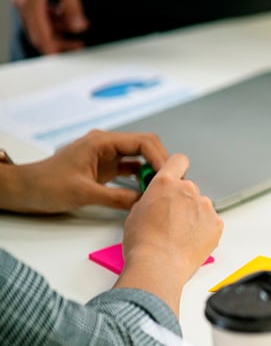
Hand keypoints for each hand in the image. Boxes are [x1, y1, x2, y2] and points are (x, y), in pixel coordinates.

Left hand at [0, 130, 167, 213]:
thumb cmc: (46, 185)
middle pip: (146, 147)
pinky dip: (142, 180)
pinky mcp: (106, 169)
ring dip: (153, 172)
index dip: (160, 158)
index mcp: (101, 142)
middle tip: (170, 184)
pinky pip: (132, 171)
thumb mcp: (84, 193)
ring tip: (161, 189)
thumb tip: (144, 203)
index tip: (168, 177)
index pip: (143, 143)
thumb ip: (117, 198)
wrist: (26, 190)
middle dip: (161, 163)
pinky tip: (147, 192)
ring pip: (141, 159)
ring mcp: (107, 157)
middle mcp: (107, 146)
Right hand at [11, 0, 88, 54]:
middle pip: (39, 34)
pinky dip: (54, 15)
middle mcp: (23, 3)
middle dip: (59, 41)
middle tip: (78, 44)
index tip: (72, 54)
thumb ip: (72, 6)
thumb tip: (78, 27)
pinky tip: (68, 11)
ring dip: (59, 27)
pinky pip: (41, 11)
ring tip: (78, 24)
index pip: (41, 38)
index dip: (57, 50)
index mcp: (29, 3)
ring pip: (41, 23)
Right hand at [118, 154, 222, 311]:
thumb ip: (152, 199)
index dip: (177, 168)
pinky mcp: (217, 223)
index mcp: (166, 183)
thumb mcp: (136, 212)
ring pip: (201, 205)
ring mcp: (205, 207)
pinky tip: (190, 240)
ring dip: (193, 214)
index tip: (175, 176)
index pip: (178, 160)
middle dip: (182, 199)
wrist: (159, 265)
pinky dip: (204, 228)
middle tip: (171, 219)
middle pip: (189, 187)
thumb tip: (157, 202)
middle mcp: (188, 190)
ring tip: (179, 234)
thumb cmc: (143, 243)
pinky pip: (211, 221)